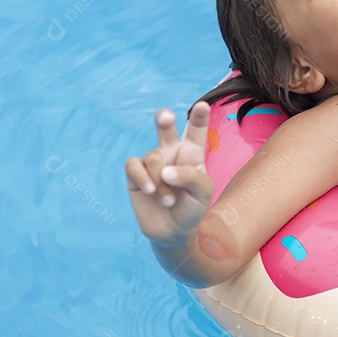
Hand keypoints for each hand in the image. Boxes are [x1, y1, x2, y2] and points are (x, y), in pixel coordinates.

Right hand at [125, 102, 214, 246]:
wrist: (174, 231)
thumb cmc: (192, 207)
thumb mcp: (203, 193)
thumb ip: (190, 177)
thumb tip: (165, 171)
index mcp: (192, 153)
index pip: (196, 131)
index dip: (198, 118)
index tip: (203, 106)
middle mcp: (171, 153)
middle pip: (166, 129)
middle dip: (164, 120)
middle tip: (165, 116)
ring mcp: (152, 162)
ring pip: (152, 158)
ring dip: (161, 182)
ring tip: (169, 201)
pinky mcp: (135, 174)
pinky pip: (133, 166)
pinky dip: (142, 178)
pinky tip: (151, 191)